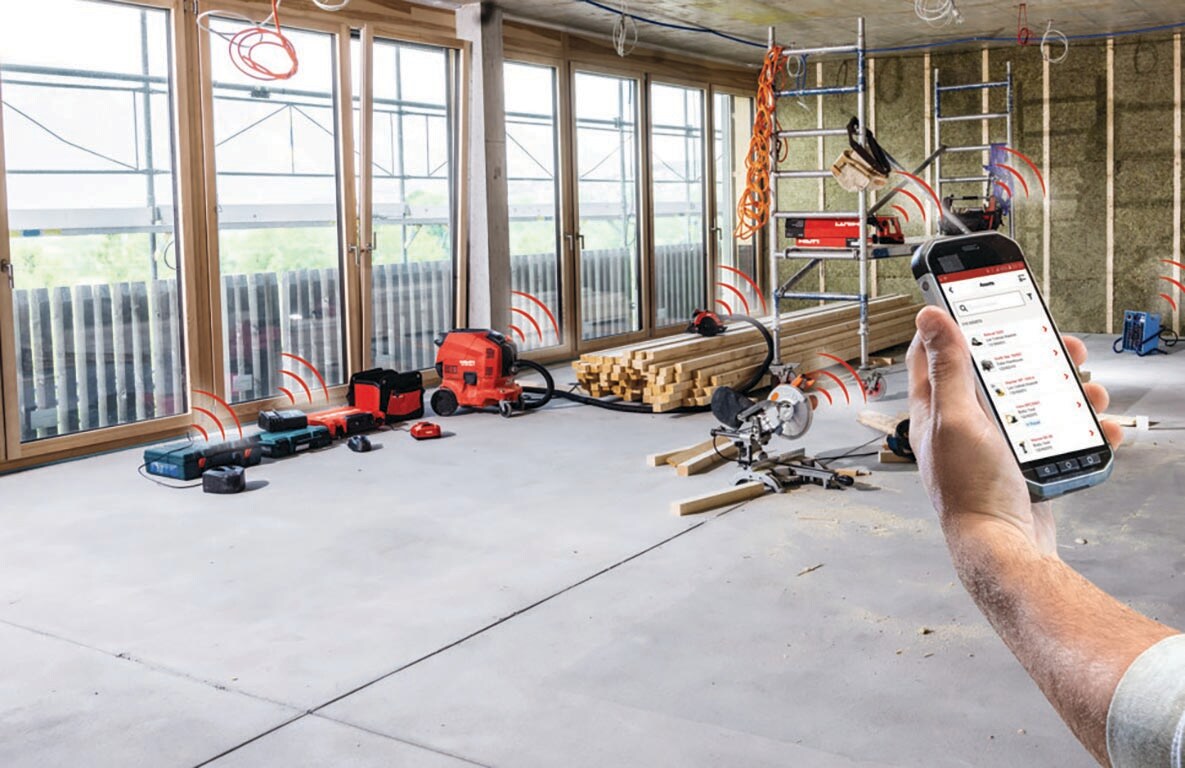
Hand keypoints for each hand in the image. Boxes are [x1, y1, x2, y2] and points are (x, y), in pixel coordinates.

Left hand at [907, 306, 1121, 556]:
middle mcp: (964, 424)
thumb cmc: (970, 489)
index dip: (953, 324)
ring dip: (1066, 389)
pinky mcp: (1025, 463)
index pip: (934, 354)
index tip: (979, 300)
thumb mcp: (957, 418)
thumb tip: (929, 316)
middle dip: (1030, 354)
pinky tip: (1098, 426)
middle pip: (997, 372)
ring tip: (1089, 387)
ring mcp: (996, 444)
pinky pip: (1058, 434)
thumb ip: (948, 366)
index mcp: (936, 409)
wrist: (1005, 550)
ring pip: (1034, 400)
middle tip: (1059, 343)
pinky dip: (1081, 427)